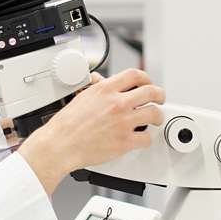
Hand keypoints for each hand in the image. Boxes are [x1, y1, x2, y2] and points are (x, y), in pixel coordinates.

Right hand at [17, 69, 164, 192]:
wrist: (60, 144)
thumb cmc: (66, 125)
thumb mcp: (81, 96)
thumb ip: (96, 88)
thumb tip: (101, 81)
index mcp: (105, 90)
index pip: (135, 75)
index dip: (146, 78)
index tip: (148, 83)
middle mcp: (117, 103)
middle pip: (151, 92)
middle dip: (159, 96)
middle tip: (159, 100)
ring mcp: (122, 122)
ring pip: (154, 114)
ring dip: (157, 117)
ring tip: (155, 120)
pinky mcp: (124, 142)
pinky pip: (146, 139)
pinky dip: (146, 139)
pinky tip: (142, 139)